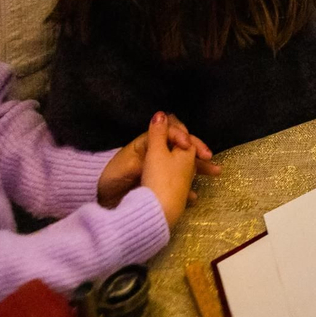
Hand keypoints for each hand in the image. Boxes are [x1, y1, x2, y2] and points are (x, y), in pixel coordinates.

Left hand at [97, 112, 217, 209]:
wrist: (100, 201)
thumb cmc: (115, 176)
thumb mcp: (134, 156)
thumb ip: (152, 139)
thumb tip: (161, 115)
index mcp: (149, 144)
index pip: (172, 134)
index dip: (183, 137)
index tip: (189, 148)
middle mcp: (155, 155)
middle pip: (181, 149)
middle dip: (198, 152)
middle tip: (211, 159)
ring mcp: (156, 171)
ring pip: (182, 166)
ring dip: (198, 168)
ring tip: (215, 172)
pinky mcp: (156, 186)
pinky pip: (176, 184)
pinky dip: (187, 188)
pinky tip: (194, 196)